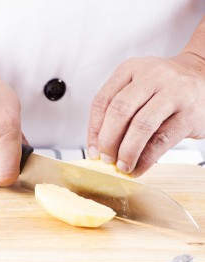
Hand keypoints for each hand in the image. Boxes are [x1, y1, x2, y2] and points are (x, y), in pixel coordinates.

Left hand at [87, 53, 204, 175]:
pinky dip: (146, 158)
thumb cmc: (163, 87)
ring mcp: (173, 92)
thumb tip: (99, 146)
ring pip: (141, 125)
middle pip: (120, 111)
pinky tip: (139, 168)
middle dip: (108, 140)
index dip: (94, 130)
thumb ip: (117, 110)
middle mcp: (151, 76)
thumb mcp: (136, 88)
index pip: (102, 101)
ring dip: (127, 151)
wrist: (203, 76)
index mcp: (130, 69)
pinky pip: (162, 140)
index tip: (92, 150)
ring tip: (122, 166)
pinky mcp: (189, 113)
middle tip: (106, 159)